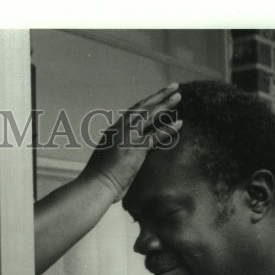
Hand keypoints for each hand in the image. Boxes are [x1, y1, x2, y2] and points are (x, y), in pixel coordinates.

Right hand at [79, 83, 182, 200]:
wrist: (94, 187)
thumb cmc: (99, 180)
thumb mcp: (107, 159)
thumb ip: (117, 150)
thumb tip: (124, 154)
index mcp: (113, 131)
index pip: (133, 112)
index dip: (147, 103)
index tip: (158, 96)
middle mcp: (119, 130)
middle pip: (142, 107)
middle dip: (159, 95)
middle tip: (174, 86)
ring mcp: (127, 138)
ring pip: (149, 115)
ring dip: (165, 104)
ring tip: (178, 96)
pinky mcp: (135, 149)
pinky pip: (155, 135)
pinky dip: (168, 128)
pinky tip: (180, 122)